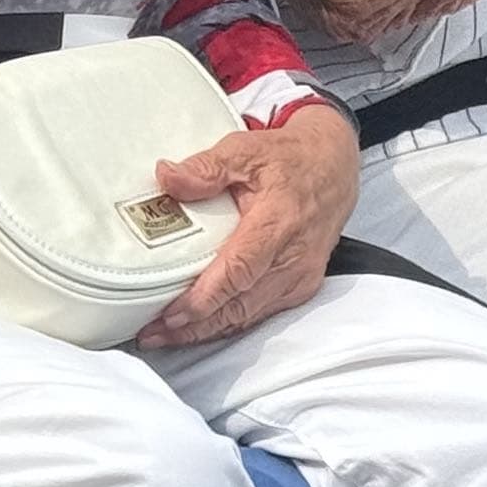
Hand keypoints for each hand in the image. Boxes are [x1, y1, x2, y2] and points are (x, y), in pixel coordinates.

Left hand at [133, 106, 360, 350]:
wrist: (334, 167)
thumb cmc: (290, 159)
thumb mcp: (246, 150)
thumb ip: (206, 168)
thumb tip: (167, 177)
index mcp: (279, 220)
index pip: (239, 270)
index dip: (204, 298)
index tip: (170, 314)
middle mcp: (293, 256)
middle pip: (240, 304)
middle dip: (194, 325)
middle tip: (153, 334)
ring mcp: (300, 276)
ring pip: (249, 316)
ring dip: (207, 330)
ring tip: (167, 336)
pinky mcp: (301, 286)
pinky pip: (261, 314)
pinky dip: (229, 324)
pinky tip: (201, 328)